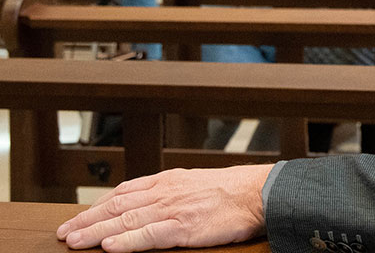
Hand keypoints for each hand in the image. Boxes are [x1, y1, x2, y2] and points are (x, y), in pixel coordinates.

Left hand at [57, 165, 272, 252]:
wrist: (259, 191)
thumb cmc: (232, 190)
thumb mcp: (195, 182)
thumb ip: (171, 191)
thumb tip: (149, 203)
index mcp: (168, 181)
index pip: (123, 192)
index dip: (97, 206)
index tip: (79, 218)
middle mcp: (165, 192)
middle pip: (117, 206)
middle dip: (87, 220)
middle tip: (64, 233)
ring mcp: (173, 209)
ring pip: (126, 221)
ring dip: (96, 232)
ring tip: (75, 242)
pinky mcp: (184, 227)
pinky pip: (149, 235)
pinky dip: (127, 242)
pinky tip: (109, 248)